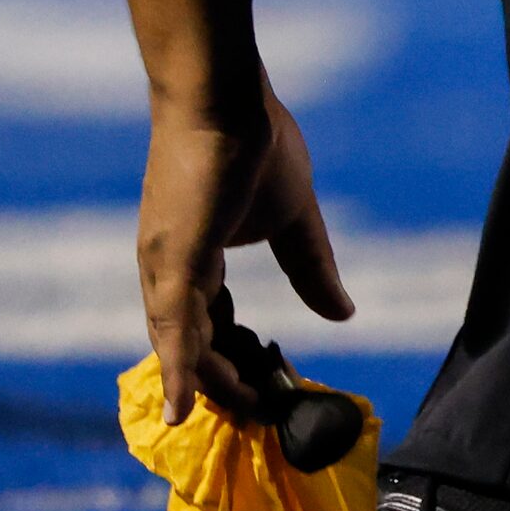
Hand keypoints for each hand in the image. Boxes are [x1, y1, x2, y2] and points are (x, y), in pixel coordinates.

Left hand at [137, 86, 353, 424]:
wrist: (227, 98)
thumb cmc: (256, 143)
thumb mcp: (294, 219)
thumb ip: (313, 268)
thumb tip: (345, 312)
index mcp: (195, 256)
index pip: (210, 323)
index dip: (235, 356)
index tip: (269, 381)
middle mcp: (169, 268)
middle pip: (193, 344)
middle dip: (226, 381)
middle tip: (265, 410)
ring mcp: (165, 266)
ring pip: (182, 346)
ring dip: (212, 385)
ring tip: (249, 412)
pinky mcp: (172, 261)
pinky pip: (173, 330)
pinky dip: (178, 373)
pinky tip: (187, 408)